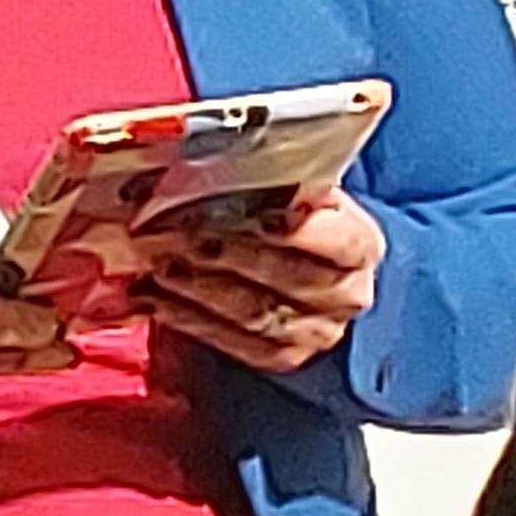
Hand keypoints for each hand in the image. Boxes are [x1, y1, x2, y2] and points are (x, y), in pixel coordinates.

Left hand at [136, 191, 383, 376]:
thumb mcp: (298, 191)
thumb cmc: (294, 217)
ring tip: (158, 259)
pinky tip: (155, 296)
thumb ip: (274, 182)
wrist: (307, 268)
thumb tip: (217, 159)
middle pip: (286, 275)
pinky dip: (187, 317)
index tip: (253, 211)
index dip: (295, 227)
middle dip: (225, 250)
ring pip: (253, 311)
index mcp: (360, 244)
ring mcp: (315, 332)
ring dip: (197, 285)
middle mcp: (346, 294)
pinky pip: (231, 342)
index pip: (335, 238)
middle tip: (175, 228)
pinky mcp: (281, 356)